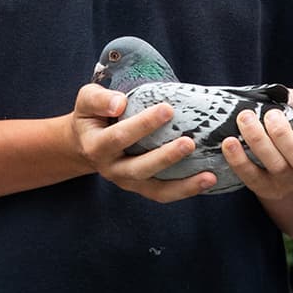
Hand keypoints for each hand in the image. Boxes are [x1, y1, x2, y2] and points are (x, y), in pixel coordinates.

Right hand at [67, 82, 217, 202]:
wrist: (83, 143)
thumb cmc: (92, 116)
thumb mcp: (86, 101)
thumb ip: (99, 99)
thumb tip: (120, 102)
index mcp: (96, 146)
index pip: (120, 136)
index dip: (143, 124)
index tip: (168, 109)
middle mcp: (111, 168)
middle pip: (139, 167)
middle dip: (165, 157)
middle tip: (189, 142)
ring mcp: (126, 181)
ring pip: (154, 189)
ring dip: (182, 184)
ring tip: (208, 176)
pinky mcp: (140, 187)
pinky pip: (162, 194)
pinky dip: (185, 190)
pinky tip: (208, 181)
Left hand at [219, 89, 292, 200]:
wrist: (266, 121)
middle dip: (282, 137)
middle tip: (270, 115)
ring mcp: (291, 183)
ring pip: (277, 168)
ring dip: (258, 141)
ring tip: (245, 118)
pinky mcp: (267, 188)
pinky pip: (252, 178)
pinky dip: (239, 160)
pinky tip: (229, 142)